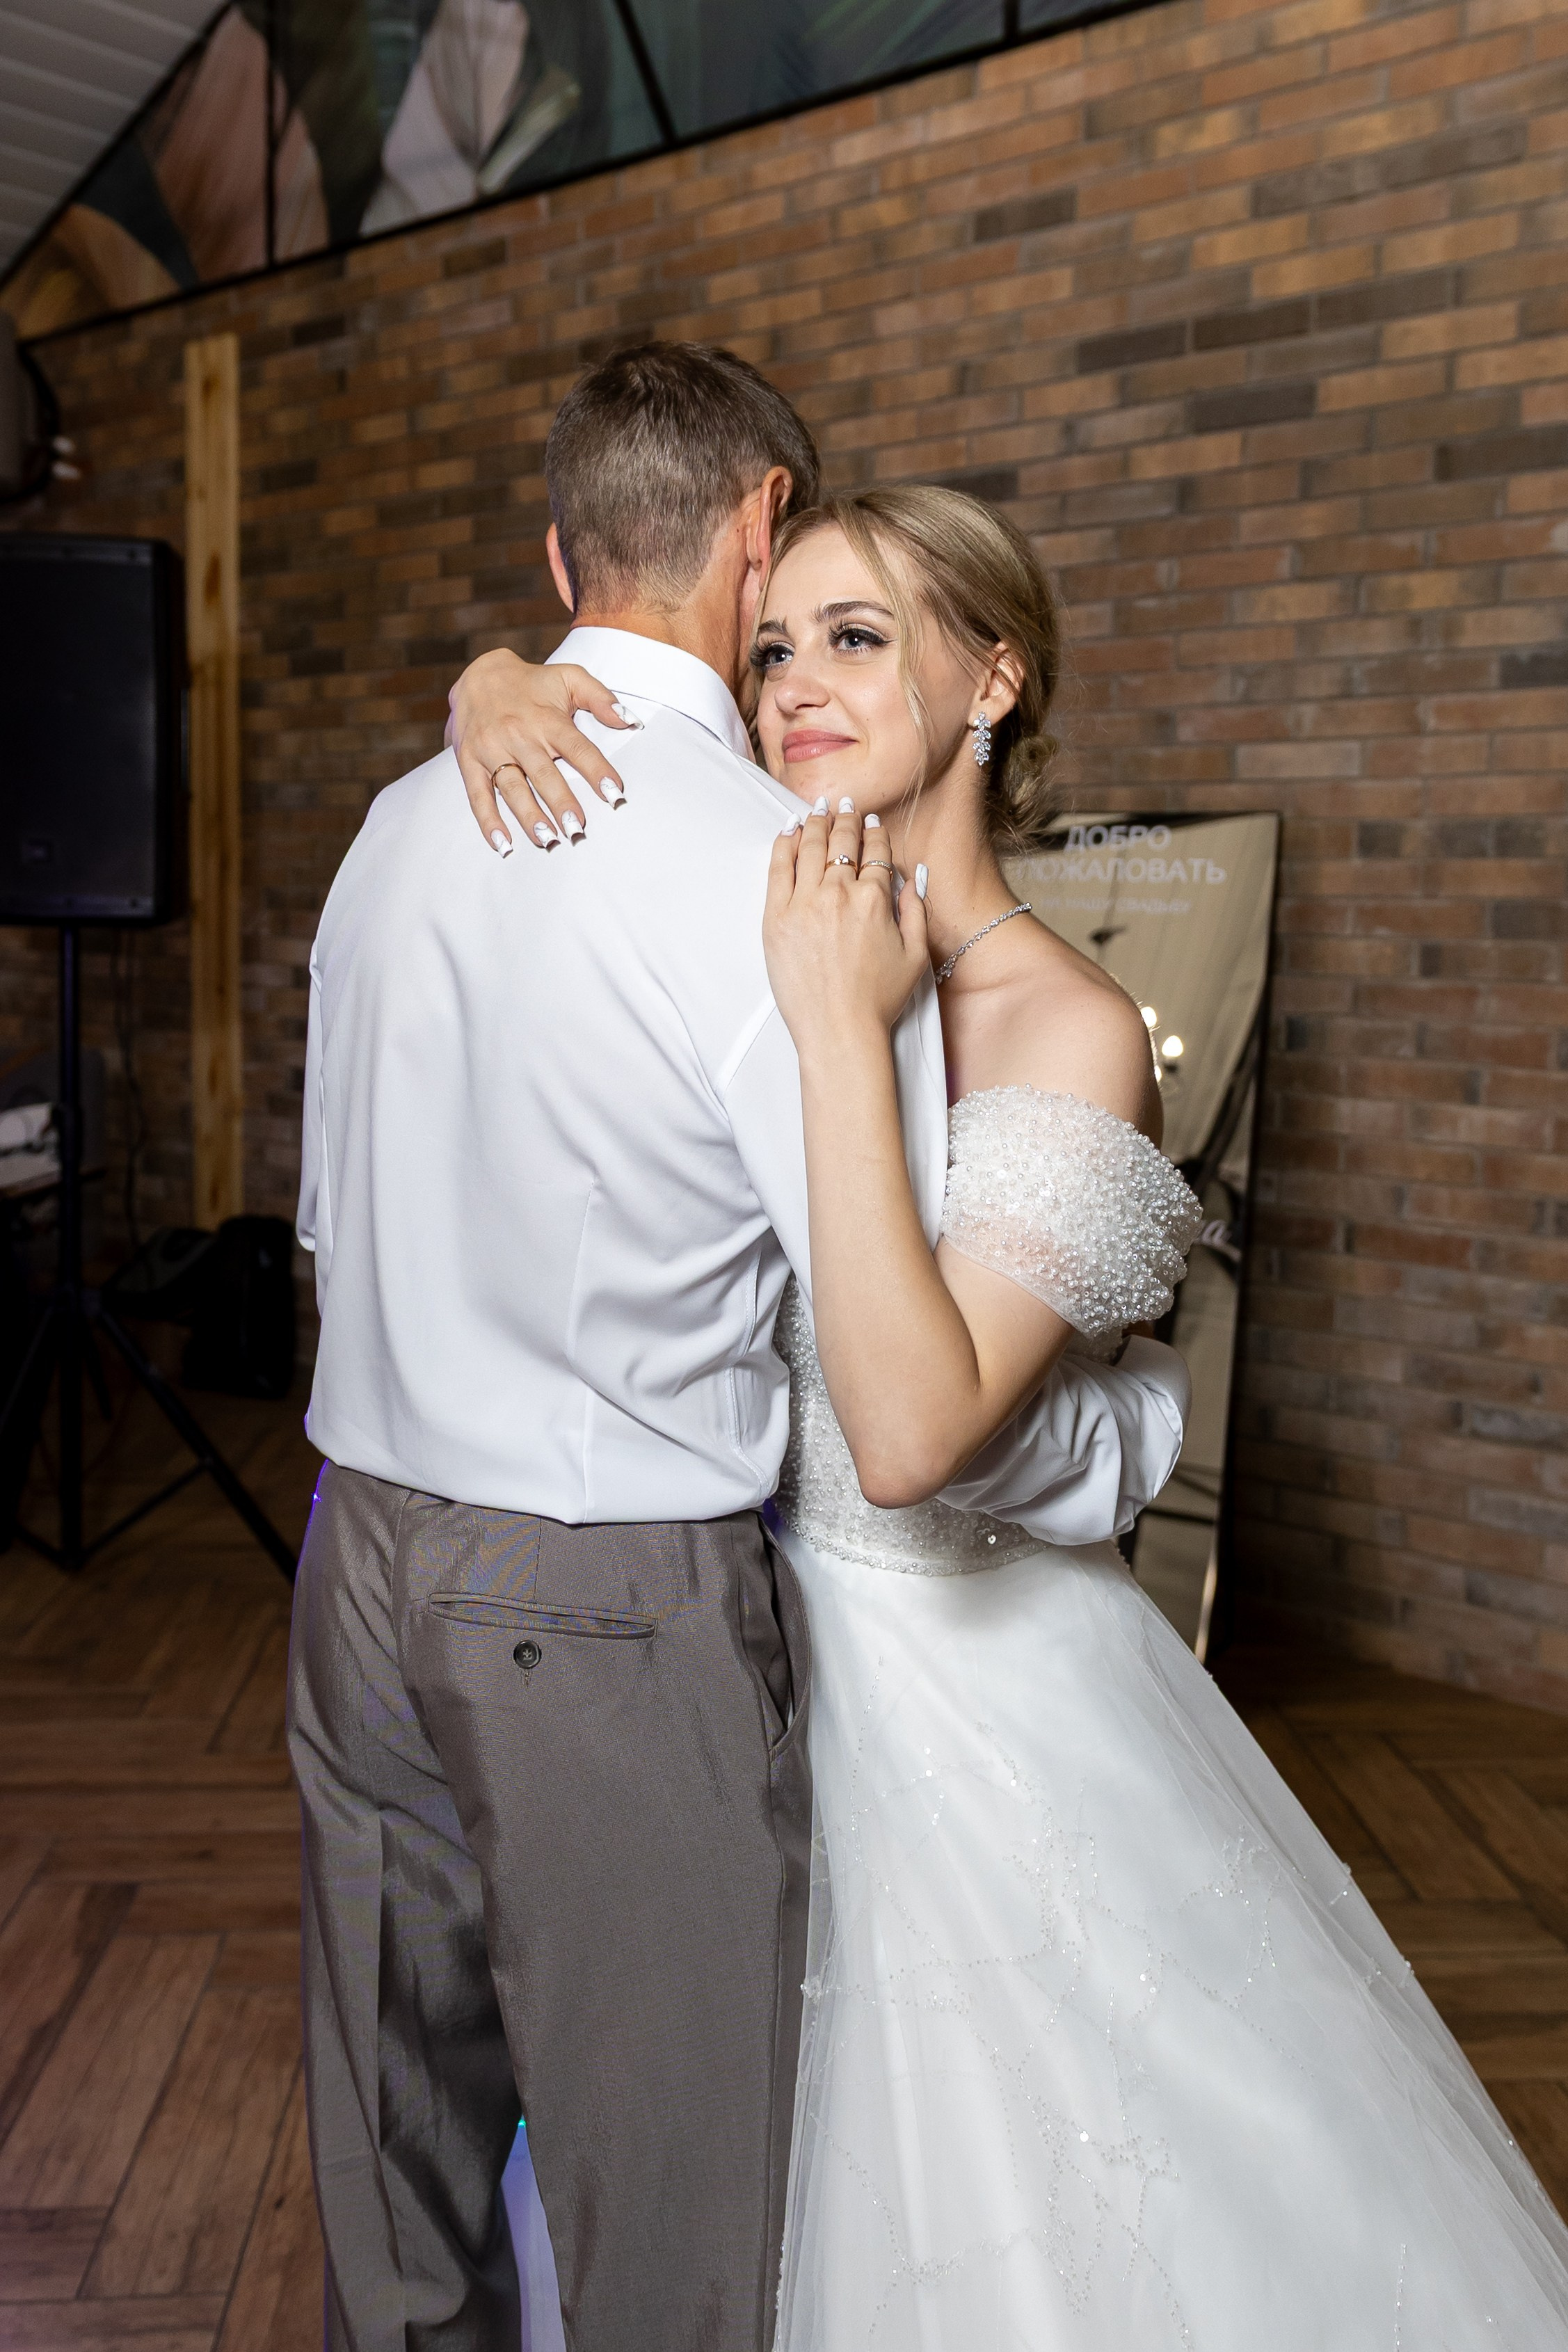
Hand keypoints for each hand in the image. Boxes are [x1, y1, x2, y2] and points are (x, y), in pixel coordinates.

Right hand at [446, 650, 633, 852]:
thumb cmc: (533, 683)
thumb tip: (629, 720)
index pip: (577, 747)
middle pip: (544, 774)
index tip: (615, 794)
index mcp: (547, 719)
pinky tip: (503, 844)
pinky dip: (489, 822)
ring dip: (529, 816)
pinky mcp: (470, 762)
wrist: (478, 675)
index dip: (596, 770)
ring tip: (548, 840)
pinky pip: (478, 795)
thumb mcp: (569, 677)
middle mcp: (519, 735)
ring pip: (512, 788)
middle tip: (578, 829)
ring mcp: (492, 750)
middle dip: (561, 803)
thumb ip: (600, 697)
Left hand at [763, 802, 928, 1052]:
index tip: (871, 824)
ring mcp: (805, 903)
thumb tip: (915, 877)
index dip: (874, 834)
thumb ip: (916, 911)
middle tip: (844, 806)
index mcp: (876, 900)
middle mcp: (840, 894)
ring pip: (810, 847)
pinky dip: (784, 844)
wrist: (839, 1030)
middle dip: (845, 818)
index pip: (875, 853)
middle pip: (842, 842)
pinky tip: (789, 832)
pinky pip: (778, 868)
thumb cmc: (878, 1000)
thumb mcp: (916, 955)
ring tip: (817, 810)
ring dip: (815, 823)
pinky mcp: (777, 918)